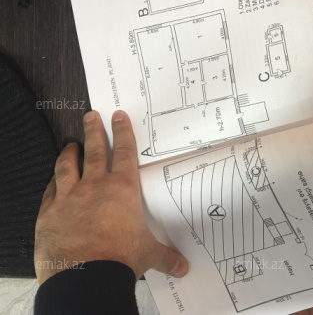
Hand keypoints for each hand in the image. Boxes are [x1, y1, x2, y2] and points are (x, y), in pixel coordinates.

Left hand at [34, 110, 188, 283]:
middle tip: (90, 115)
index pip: (124, 152)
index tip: (117, 116)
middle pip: (94, 151)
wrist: (86, 277)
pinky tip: (53, 180)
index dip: (122, 132)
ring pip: (67, 166)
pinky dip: (52, 183)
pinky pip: (50, 191)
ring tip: (69, 144)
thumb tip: (183, 268)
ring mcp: (69, 197)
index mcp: (122, 189)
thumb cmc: (121, 259)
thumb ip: (165, 256)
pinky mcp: (49, 213)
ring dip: (69, 153)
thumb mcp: (148, 254)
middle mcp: (95, 187)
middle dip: (93, 131)